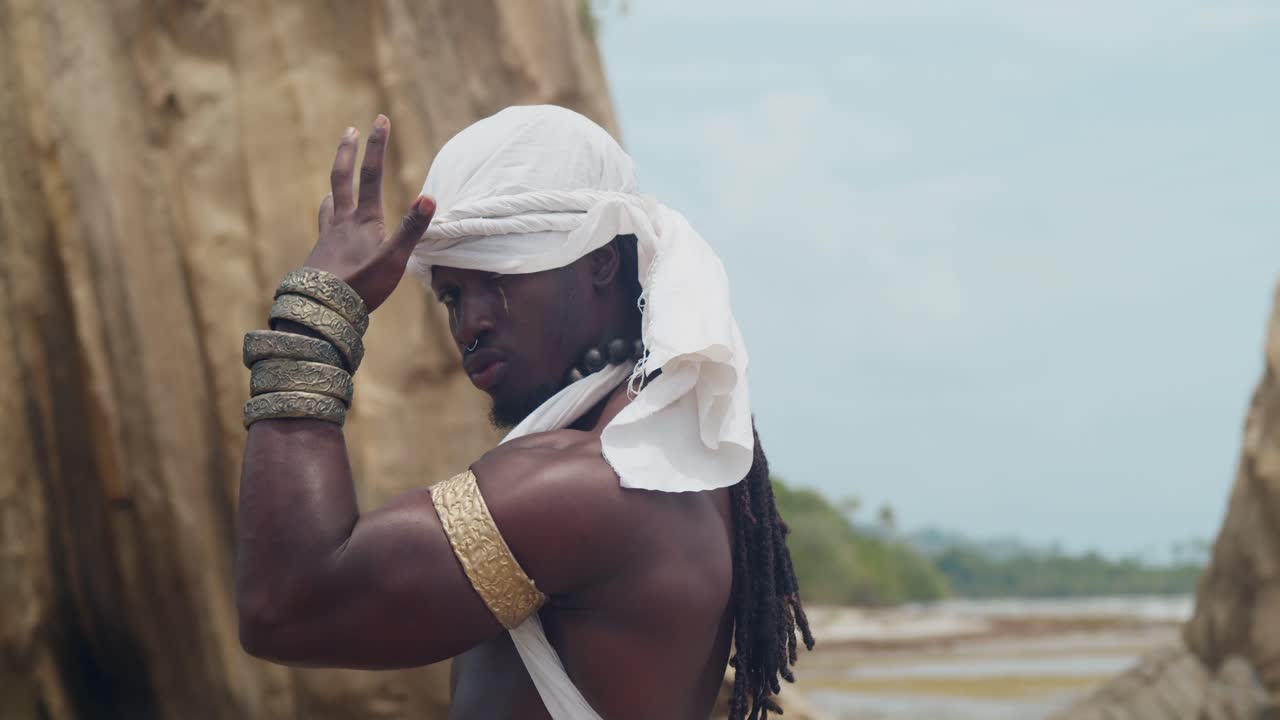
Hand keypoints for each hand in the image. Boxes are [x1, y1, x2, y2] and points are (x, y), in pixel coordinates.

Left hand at [303, 115, 435, 312]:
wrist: (319, 312)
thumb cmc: (361, 288)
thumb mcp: (394, 261)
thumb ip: (411, 230)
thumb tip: (429, 198)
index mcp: (363, 221)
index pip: (371, 175)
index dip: (376, 146)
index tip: (380, 119)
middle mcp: (342, 223)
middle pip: (341, 179)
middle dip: (347, 152)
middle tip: (350, 131)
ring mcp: (327, 239)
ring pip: (329, 205)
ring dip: (334, 189)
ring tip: (334, 186)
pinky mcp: (320, 257)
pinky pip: (324, 229)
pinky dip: (328, 221)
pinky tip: (328, 232)